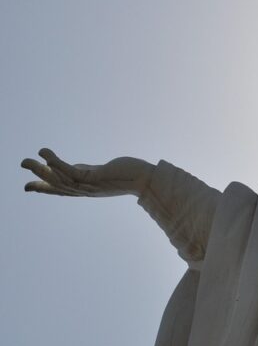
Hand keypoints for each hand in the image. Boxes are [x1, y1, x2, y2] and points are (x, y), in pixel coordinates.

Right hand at [21, 149, 154, 197]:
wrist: (146, 178)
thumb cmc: (126, 173)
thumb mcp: (100, 173)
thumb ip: (85, 172)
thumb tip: (75, 168)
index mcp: (85, 189)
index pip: (61, 190)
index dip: (44, 188)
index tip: (27, 186)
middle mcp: (85, 190)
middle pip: (56, 186)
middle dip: (38, 178)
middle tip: (22, 167)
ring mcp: (89, 185)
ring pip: (60, 179)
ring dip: (41, 169)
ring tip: (27, 161)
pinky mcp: (95, 177)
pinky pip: (71, 171)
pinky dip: (57, 164)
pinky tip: (46, 155)